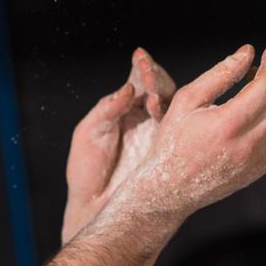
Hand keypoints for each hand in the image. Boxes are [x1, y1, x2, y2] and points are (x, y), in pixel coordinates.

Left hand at [62, 48, 174, 243]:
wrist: (94, 207)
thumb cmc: (86, 170)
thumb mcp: (88, 134)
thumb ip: (106, 110)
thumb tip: (128, 89)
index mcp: (124, 107)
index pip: (137, 80)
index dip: (141, 67)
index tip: (140, 58)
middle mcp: (145, 117)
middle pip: (160, 88)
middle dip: (155, 79)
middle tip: (148, 77)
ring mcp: (160, 134)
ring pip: (173, 108)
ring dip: (164, 98)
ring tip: (152, 98)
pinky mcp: (169, 152)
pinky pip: (179, 131)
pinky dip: (174, 121)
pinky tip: (163, 115)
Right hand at [107, 44, 265, 224]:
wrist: (169, 189)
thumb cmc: (172, 141)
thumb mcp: (187, 100)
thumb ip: (220, 74)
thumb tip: (248, 52)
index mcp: (228, 124)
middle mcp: (249, 144)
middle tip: (255, 72)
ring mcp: (258, 159)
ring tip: (253, 92)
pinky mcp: (260, 168)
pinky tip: (247, 115)